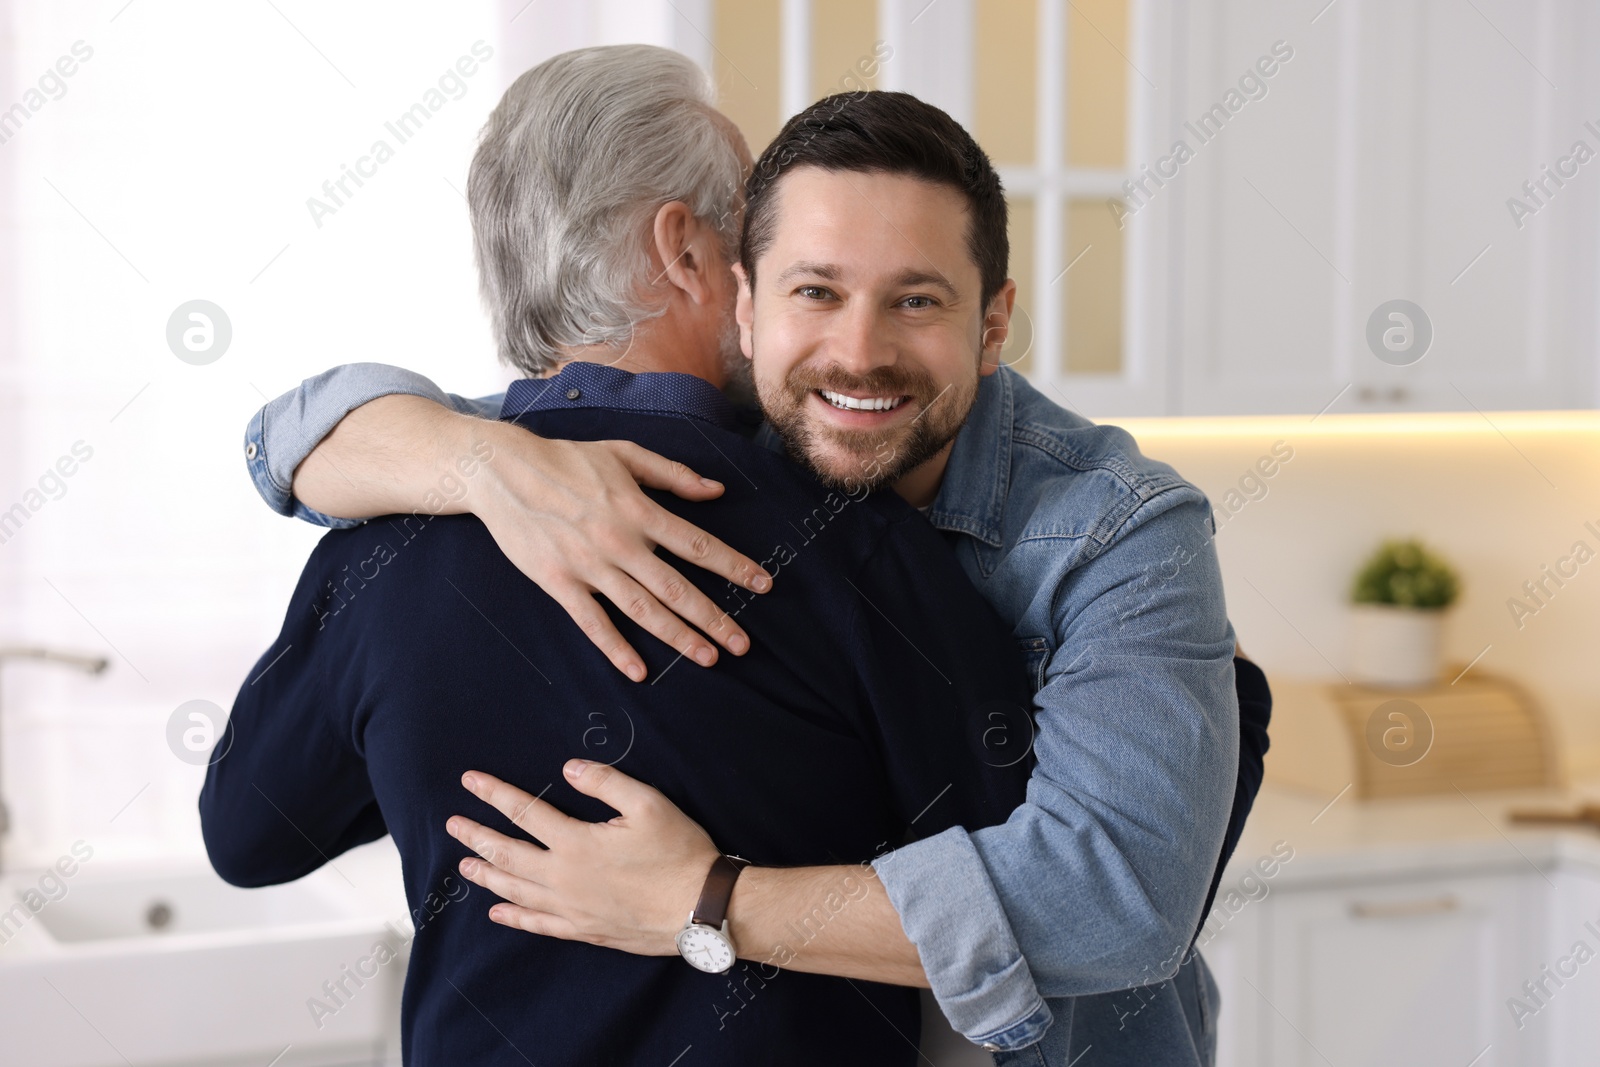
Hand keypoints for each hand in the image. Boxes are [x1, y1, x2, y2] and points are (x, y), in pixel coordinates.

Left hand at [446, 761, 718, 955]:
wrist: (700, 909)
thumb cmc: (679, 853)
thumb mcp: (648, 804)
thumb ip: (605, 782)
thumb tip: (568, 768)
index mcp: (576, 843)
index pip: (525, 812)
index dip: (495, 793)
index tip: (470, 780)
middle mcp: (564, 877)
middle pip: (508, 854)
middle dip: (477, 836)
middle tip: (452, 824)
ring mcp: (571, 907)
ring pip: (516, 890)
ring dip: (487, 875)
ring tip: (465, 864)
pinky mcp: (584, 929)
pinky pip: (538, 924)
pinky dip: (514, 917)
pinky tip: (498, 912)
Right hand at [470, 426, 772, 680]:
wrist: (503, 471)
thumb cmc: (567, 459)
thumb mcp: (625, 454)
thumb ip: (673, 474)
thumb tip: (716, 491)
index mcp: (639, 510)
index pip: (697, 545)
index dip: (733, 566)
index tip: (762, 585)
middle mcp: (619, 542)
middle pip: (677, 587)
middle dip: (713, 618)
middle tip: (742, 645)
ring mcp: (589, 566)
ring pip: (642, 609)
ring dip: (677, 636)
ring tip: (707, 658)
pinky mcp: (558, 583)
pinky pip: (592, 622)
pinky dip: (615, 648)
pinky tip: (638, 671)